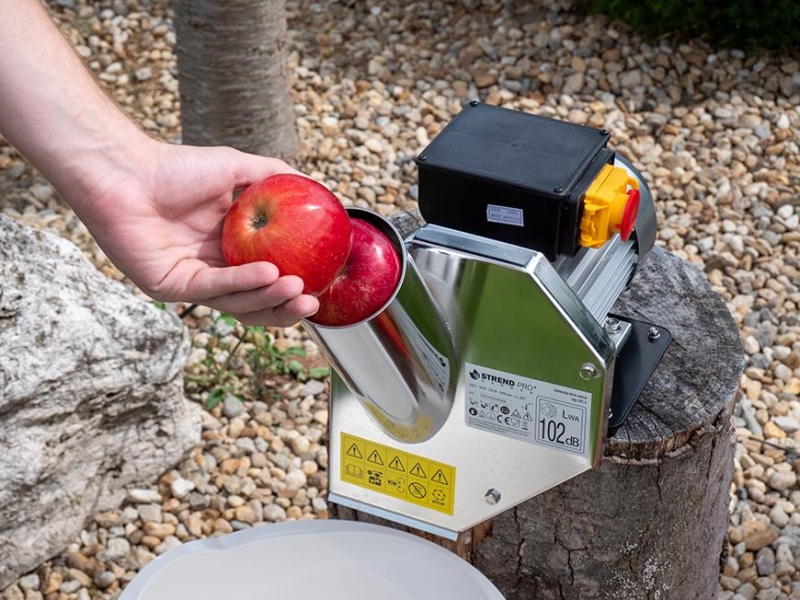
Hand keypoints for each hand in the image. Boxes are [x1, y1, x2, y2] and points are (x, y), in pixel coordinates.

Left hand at [74, 139, 319, 326]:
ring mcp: (192, 280)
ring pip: (237, 302)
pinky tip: (266, 273)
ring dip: (269, 298)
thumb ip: (275, 176)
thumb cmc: (174, 167)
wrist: (126, 170)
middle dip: (286, 307)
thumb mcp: (238, 166)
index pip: (268, 278)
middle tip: (313, 301)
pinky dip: (242, 282)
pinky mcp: (170, 286)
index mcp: (229, 249)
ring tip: (295, 286)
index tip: (322, 283)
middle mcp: (213, 268)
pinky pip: (213, 289)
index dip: (294, 286)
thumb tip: (316, 186)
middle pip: (256, 301)